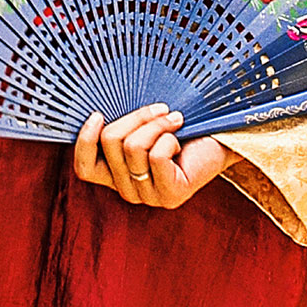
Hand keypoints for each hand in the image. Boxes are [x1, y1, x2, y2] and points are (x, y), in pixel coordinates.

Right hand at [73, 103, 230, 209]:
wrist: (222, 137)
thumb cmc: (182, 127)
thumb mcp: (144, 124)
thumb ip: (121, 124)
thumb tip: (95, 113)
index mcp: (117, 175)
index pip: (84, 169)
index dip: (84, 141)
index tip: (98, 114)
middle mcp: (129, 191)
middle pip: (110, 143)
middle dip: (136, 117)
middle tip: (161, 109)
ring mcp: (149, 197)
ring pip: (132, 146)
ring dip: (156, 124)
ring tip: (175, 119)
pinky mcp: (170, 196)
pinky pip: (155, 156)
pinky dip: (168, 138)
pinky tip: (181, 140)